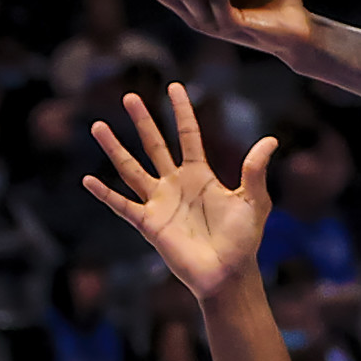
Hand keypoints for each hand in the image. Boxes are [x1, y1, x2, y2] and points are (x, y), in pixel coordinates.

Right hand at [84, 83, 277, 300]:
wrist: (228, 273)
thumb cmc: (243, 240)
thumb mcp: (253, 200)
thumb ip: (255, 170)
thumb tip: (272, 140)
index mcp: (201, 176)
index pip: (188, 136)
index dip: (182, 112)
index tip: (175, 87)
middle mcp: (176, 184)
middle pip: (155, 145)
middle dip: (143, 121)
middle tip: (130, 96)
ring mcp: (160, 203)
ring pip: (132, 169)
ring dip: (115, 148)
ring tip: (98, 125)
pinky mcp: (149, 224)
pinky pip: (122, 205)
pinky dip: (105, 194)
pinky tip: (89, 180)